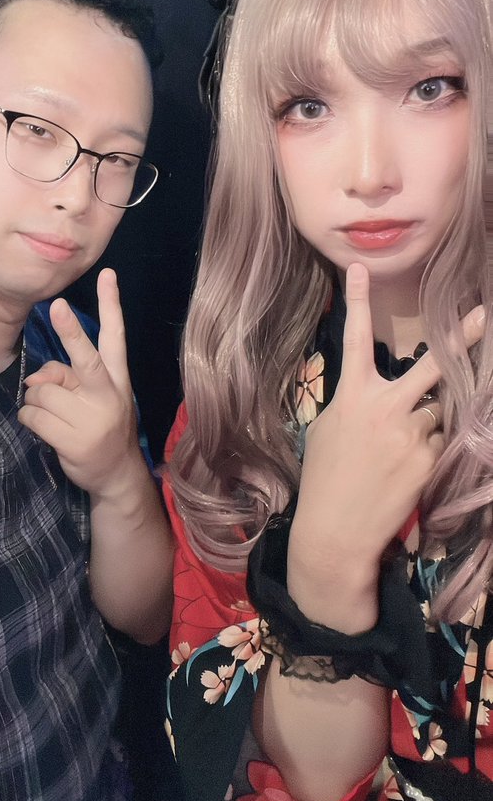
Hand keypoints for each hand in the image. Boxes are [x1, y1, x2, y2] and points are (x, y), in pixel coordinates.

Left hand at [18, 268, 140, 496]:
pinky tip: (44, 430)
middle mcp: (108, 393)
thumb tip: (34, 380)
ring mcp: (93, 418)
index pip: (115, 335)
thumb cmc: (100, 425)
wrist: (117, 475)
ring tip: (51, 416)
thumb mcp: (94, 398)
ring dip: (36, 403)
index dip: (111, 304)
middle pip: (85, 358)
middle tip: (58, 307)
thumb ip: (68, 377)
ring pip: (44, 392)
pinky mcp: (74, 439)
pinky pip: (34, 416)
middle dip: (70, 331)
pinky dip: (30, 420)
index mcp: (117, 377)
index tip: (107, 274)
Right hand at [293, 263, 484, 582]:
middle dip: (463, 339)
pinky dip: (429, 451)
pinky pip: (439, 442)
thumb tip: (378, 396)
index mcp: (351, 395)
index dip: (357, 301)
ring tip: (397, 454)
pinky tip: (405, 472)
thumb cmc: (324, 478)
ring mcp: (411, 434)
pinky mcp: (429, 460)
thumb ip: (353, 403)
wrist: (335, 531)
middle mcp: (384, 407)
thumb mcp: (326, 430)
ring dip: (426, 424)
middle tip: (484, 315)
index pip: (354, 339)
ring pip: (435, 412)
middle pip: (432, 367)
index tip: (359, 269)